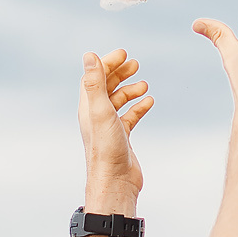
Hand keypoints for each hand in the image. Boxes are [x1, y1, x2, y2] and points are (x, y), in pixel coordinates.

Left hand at [79, 47, 151, 206]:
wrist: (116, 182)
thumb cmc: (106, 149)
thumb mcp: (101, 111)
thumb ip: (95, 83)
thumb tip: (89, 55)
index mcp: (88, 108)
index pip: (94, 78)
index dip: (107, 63)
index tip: (124, 54)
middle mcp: (96, 116)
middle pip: (106, 87)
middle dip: (119, 73)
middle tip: (135, 64)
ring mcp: (109, 127)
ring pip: (119, 101)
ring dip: (130, 89)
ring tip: (144, 84)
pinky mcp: (122, 138)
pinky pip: (130, 117)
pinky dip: (139, 107)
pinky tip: (149, 101)